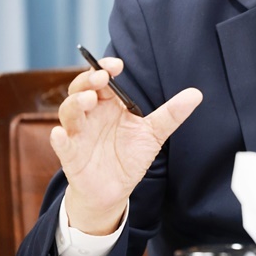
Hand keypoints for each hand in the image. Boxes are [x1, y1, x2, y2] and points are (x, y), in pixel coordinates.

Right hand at [50, 57, 202, 234]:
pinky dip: (59, 138)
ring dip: (76, 104)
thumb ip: (171, 113)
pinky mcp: (71, 155)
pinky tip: (60, 133)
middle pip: (81, 90)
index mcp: (108, 105)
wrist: (115, 189)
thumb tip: (197, 94)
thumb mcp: (153, 132)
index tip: (116, 65)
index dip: (104, 68)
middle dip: (88, 81)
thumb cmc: (130, 155)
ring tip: (89, 100)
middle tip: (101, 78)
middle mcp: (91, 115)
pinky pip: (61, 144)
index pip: (101, 80)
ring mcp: (78, 134)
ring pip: (69, 112)